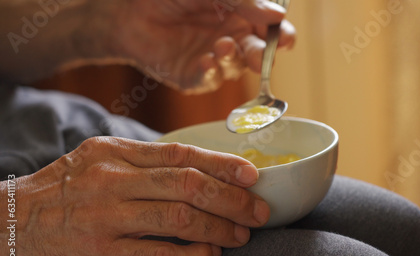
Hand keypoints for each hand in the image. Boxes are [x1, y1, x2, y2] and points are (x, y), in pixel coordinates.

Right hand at [0, 137, 269, 255]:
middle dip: (232, 199)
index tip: (251, 175)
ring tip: (240, 234)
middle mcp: (113, 180)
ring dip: (219, 228)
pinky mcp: (101, 254)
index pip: (180, 154)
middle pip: (188, 185)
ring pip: (180, 219)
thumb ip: (142, 161)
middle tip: (258, 211)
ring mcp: (107, 217)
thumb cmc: (60, 193)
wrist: (8, 227)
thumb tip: (197, 169)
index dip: (222, 164)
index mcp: (114, 153)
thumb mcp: (96, 161)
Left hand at [96, 0, 295, 93]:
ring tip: (222, 45)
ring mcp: (214, 61)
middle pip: (258, 55)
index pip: (271, 32)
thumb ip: (244, 2)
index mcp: (243, 18)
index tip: (285, 39)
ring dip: (232, 59)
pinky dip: (209, 73)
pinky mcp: (192, 77)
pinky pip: (207, 80)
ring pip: (235, 69)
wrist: (130, 10)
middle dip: (262, 57)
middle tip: (259, 56)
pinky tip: (206, 61)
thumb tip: (277, 15)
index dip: (282, 37)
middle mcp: (233, 41)